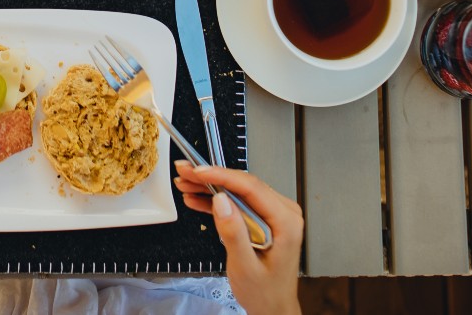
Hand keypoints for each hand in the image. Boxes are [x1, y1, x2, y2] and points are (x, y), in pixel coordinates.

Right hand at [175, 162, 303, 314]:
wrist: (272, 308)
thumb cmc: (265, 293)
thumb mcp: (245, 267)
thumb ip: (234, 234)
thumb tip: (221, 201)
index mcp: (285, 222)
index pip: (251, 188)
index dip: (222, 176)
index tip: (199, 171)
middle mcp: (283, 213)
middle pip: (242, 185)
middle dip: (211, 178)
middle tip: (185, 171)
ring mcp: (273, 215)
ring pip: (237, 192)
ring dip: (210, 187)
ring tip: (185, 184)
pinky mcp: (262, 219)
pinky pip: (237, 203)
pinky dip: (216, 201)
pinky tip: (196, 199)